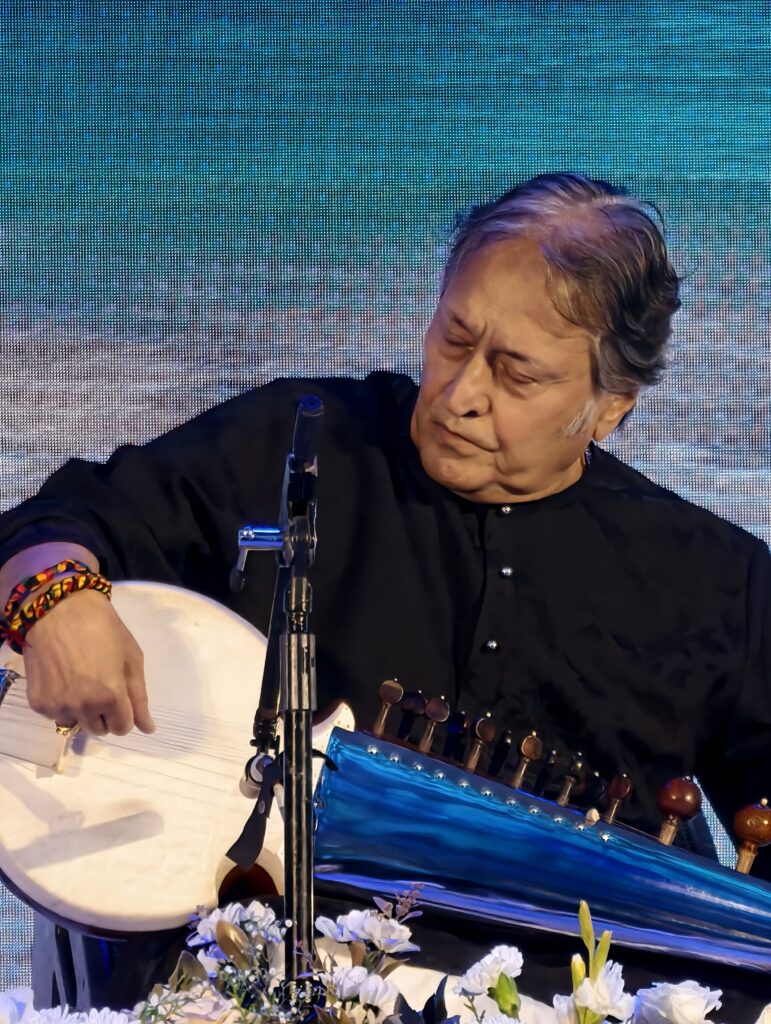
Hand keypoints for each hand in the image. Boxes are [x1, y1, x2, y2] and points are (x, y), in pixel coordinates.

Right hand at [22, 590, 154, 735]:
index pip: (122, 728)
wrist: (58, 609)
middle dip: (104, 713)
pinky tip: (63, 678)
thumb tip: (148, 728)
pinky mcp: (38, 703)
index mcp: (110, 696)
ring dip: (82, 711)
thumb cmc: (103, 628)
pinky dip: (61, 703)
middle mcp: (83, 707)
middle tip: (100, 686)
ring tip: (80, 681)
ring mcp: (58, 707)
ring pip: (76, 724)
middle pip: (99, 729)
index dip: (124, 713)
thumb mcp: (131, 658)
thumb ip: (139, 697)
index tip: (120, 697)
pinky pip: (55, 714)